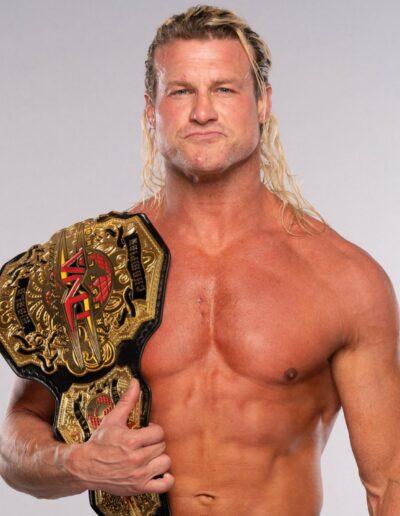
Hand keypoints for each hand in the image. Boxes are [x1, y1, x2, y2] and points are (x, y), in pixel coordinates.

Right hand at [64, 379, 173, 495]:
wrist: (85, 467)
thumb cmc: (99, 443)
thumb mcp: (113, 419)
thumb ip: (127, 400)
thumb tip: (136, 382)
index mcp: (132, 440)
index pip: (159, 432)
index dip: (154, 430)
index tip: (147, 432)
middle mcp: (137, 458)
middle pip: (162, 446)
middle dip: (155, 443)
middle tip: (146, 444)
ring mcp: (139, 475)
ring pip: (165, 462)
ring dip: (159, 458)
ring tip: (150, 456)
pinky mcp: (139, 487)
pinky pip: (164, 485)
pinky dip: (166, 479)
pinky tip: (159, 471)